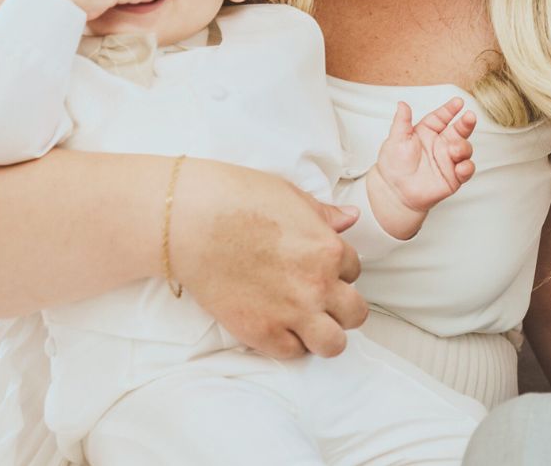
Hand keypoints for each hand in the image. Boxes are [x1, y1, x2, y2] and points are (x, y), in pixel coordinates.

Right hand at [170, 159, 367, 358]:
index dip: (339, 271)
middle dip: (344, 308)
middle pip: (356, 313)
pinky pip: (293, 353)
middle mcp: (318, 285)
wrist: (194, 223)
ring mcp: (292, 313)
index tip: (322, 271)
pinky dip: (290, 344)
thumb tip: (350, 218)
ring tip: (310, 325)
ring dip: (326, 335)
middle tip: (325, 303)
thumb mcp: (292, 197)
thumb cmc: (240, 200)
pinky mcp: (261, 333)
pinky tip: (280, 329)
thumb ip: (324, 215)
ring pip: (333, 344)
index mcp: (329, 249)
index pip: (354, 270)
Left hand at [369, 98, 476, 238]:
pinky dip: (467, 168)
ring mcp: (448, 160)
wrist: (394, 192)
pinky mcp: (453, 177)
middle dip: (466, 123)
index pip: (442, 117)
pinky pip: (466, 170)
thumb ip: (402, 121)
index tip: (458, 102)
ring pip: (465, 148)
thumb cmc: (393, 165)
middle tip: (469, 117)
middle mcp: (441, 144)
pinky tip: (461, 167)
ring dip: (463, 147)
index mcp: (428, 132)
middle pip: (459, 130)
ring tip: (454, 149)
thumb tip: (402, 103)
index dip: (450, 109)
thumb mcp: (396, 139)